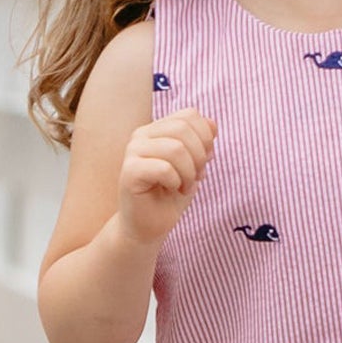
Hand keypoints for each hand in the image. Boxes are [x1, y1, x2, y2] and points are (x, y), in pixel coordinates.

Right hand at [115, 107, 216, 246]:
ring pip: (176, 148)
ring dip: (189, 172)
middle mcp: (141, 135)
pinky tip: (172, 190)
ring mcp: (132, 152)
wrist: (149, 226)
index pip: (189, 115)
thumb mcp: (193, 164)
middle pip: (183, 129)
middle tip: (196, 177)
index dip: (205, 138)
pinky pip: (164, 168)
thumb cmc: (170, 196)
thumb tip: (212, 124)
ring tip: (185, 186)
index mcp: (156, 129)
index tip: (204, 161)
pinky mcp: (129, 172)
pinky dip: (176, 182)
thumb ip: (201, 141)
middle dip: (199, 155)